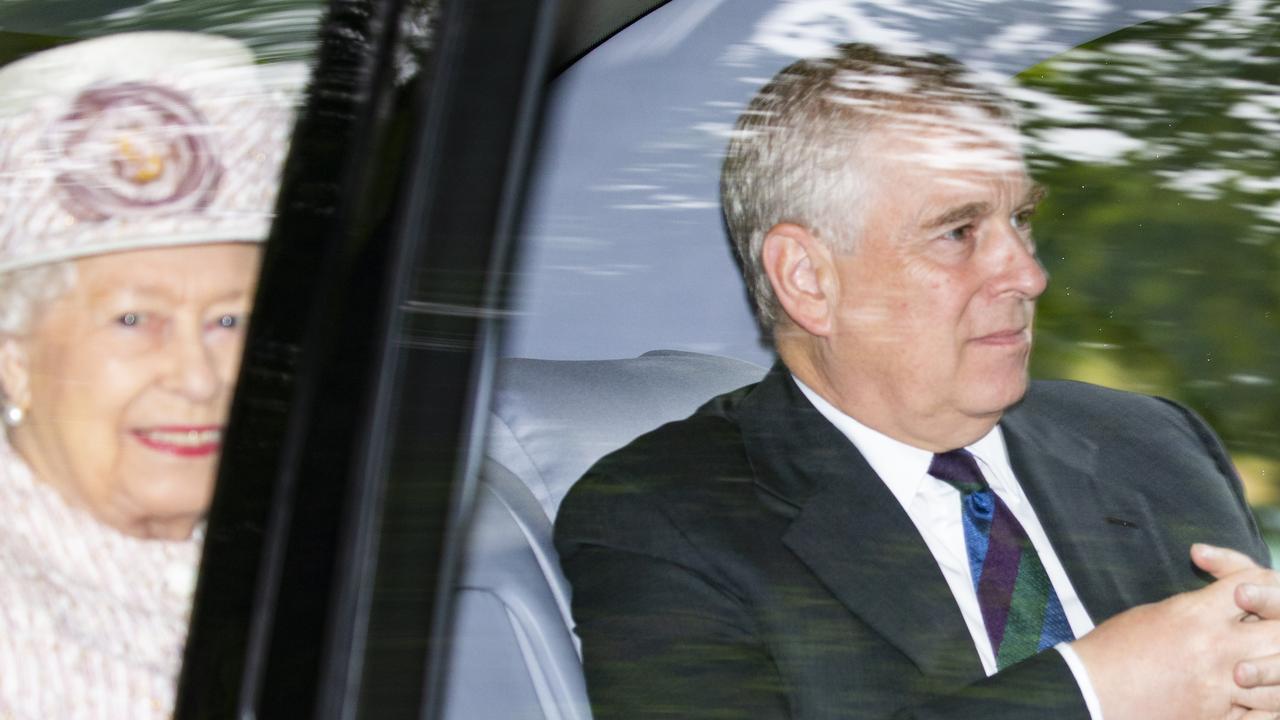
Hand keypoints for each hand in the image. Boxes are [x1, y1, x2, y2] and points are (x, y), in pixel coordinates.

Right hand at [1071, 544, 1279, 719]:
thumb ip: (1194, 609)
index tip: (1246, 591)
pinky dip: (1267, 706)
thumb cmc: (1111, 651)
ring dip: (1276, 671)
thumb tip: (1219, 609)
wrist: (1091, 692)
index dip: (1258, 582)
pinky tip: (1257, 698)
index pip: (1252, 583)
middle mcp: (1215, 649)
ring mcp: (1220, 687)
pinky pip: (1265, 714)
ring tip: (1263, 668)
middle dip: (1278, 627)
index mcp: (1194, 615)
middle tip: (1266, 631)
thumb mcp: (1152, 614)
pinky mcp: (1216, 718)